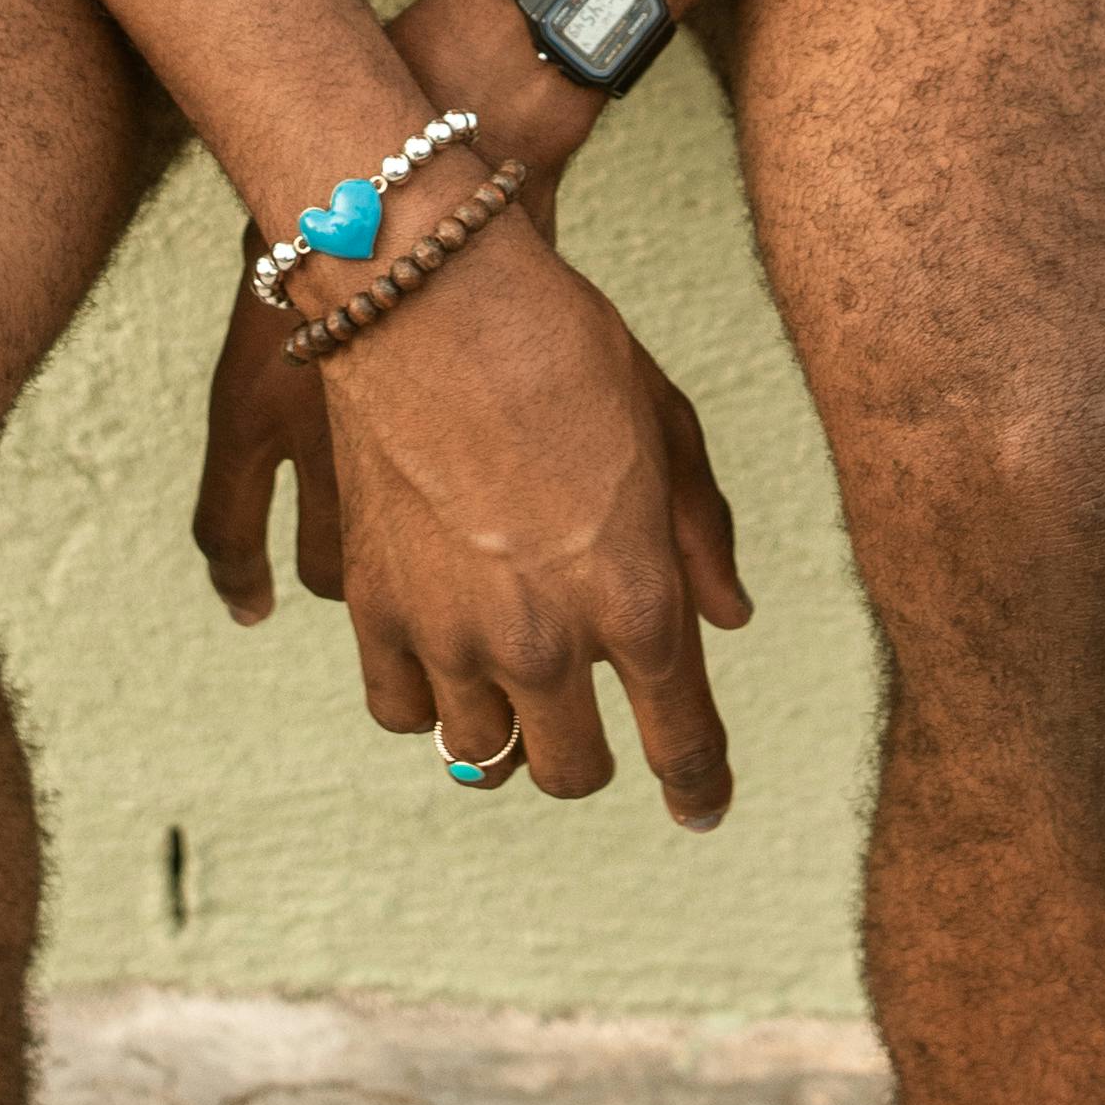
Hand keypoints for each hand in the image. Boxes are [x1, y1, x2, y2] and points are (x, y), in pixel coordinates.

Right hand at [191, 216, 749, 824]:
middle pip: (575, 772)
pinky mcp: (375, 608)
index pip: (681, 743)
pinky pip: (403, 710)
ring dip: (509, 730)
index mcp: (636, 601)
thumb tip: (728, 618)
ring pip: (483, 755)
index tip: (703, 808)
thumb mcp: (669, 427)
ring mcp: (449, 632)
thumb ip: (702, 537)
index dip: (700, 787)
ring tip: (515, 679)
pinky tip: (447, 657)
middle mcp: (542, 641)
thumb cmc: (566, 346)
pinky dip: (430, 700)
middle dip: (598, 758)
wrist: (430, 296)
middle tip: (599, 719)